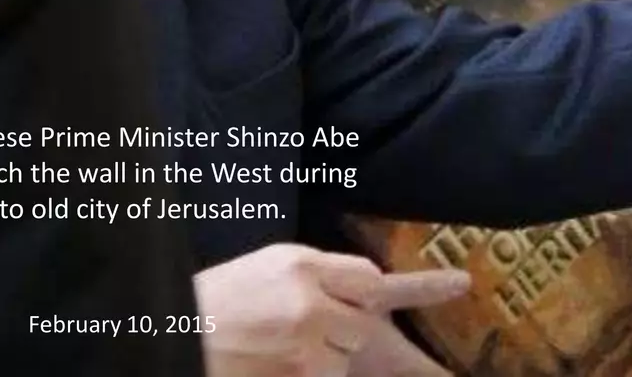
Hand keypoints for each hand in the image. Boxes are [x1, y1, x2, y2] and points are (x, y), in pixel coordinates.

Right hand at [195, 244, 469, 376]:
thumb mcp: (271, 268)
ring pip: (345, 361)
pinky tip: (277, 367)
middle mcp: (308, 304)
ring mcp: (302, 346)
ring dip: (322, 363)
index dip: (387, 292)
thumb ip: (322, 274)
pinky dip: (311, 376)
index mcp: (302, 266)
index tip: (459, 285)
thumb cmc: (220, 302)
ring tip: (275, 353)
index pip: (373, 281)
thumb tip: (373, 286)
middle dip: (345, 333)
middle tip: (301, 333)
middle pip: (365, 326)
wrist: (172, 337)